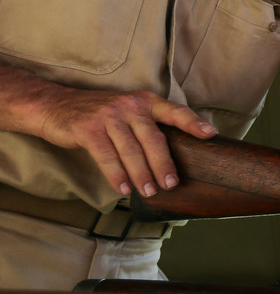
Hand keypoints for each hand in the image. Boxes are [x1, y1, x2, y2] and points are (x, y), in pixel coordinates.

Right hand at [34, 85, 215, 197]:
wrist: (55, 106)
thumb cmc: (101, 115)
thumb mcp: (129, 112)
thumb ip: (148, 127)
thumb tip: (171, 160)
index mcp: (146, 101)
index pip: (175, 112)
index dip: (193, 123)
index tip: (211, 135)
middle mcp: (130, 105)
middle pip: (153, 138)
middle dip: (164, 164)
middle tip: (171, 185)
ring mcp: (109, 116)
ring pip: (131, 150)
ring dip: (141, 174)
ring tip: (149, 192)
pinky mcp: (89, 129)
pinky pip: (106, 156)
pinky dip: (116, 175)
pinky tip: (123, 188)